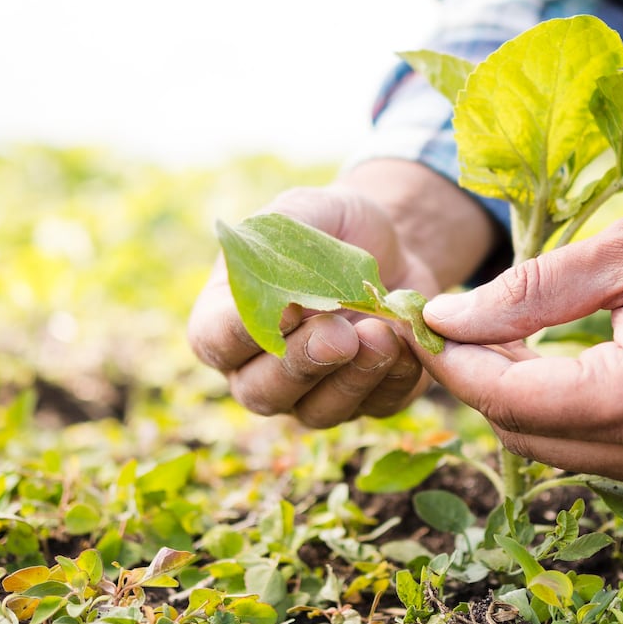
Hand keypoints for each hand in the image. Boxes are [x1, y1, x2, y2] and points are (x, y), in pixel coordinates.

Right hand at [188, 185, 438, 427]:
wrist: (393, 245)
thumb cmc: (331, 227)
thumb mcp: (303, 211)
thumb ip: (278, 243)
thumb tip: (282, 298)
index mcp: (227, 320)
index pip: (215, 341)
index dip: (242, 333)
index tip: (284, 307)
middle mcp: (261, 368)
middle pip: (262, 392)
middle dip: (302, 364)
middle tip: (340, 334)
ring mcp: (312, 393)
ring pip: (318, 412)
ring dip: (351, 379)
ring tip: (381, 335)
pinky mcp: (367, 400)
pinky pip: (376, 406)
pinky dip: (394, 379)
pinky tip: (407, 343)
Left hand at [418, 197, 622, 483]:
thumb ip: (530, 289)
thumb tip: (447, 315)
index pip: (507, 398)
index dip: (453, 361)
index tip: (423, 323)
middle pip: (526, 437)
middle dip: (480, 384)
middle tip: (457, 328)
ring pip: (563, 454)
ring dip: (523, 403)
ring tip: (506, 340)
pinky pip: (607, 455)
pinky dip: (571, 417)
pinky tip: (564, 366)